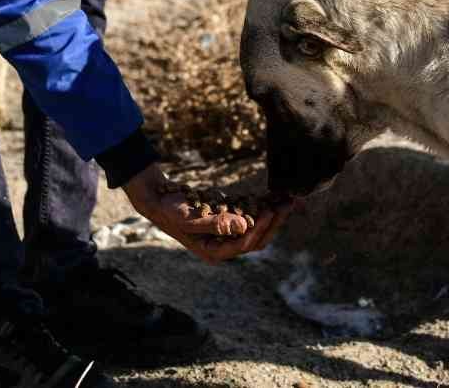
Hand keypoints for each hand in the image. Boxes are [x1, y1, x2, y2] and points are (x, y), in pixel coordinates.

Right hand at [121, 163, 291, 264]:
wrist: (159, 201)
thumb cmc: (170, 211)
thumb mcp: (189, 217)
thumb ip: (215, 223)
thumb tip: (242, 227)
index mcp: (213, 251)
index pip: (244, 244)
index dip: (260, 228)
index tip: (271, 211)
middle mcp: (223, 246)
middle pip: (256, 239)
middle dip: (274, 223)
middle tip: (289, 204)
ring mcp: (226, 235)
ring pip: (257, 229)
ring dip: (273, 215)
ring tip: (288, 199)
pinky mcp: (228, 223)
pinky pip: (250, 218)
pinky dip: (262, 208)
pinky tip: (273, 196)